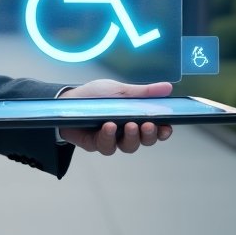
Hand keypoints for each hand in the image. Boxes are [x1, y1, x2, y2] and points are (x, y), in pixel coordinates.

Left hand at [58, 78, 174, 155]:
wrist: (67, 99)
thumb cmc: (95, 95)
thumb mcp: (120, 90)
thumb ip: (143, 93)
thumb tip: (168, 87)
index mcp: (134, 117)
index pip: (155, 129)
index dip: (162, 131)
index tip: (167, 127)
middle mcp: (125, 131)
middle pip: (144, 141)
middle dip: (149, 135)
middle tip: (148, 125)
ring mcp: (111, 139)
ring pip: (128, 147)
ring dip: (131, 138)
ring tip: (129, 125)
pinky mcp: (96, 144)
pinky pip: (106, 146)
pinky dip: (109, 136)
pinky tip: (109, 127)